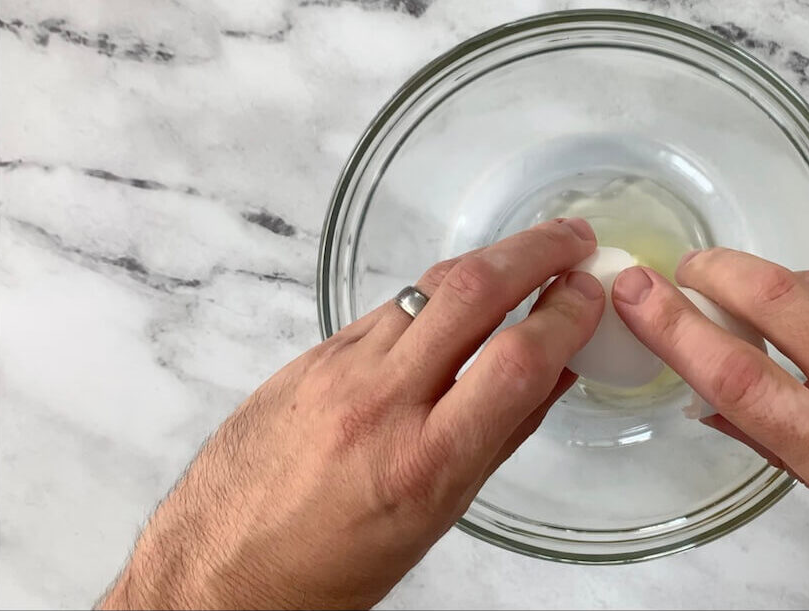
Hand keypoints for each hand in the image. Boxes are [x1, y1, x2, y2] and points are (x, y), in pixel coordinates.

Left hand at [99, 219, 603, 609]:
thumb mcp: (438, 516)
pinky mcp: (310, 356)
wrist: (218, 570)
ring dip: (488, 261)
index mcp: (423, 462)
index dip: (567, 314)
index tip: (590, 294)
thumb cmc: (329, 567)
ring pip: (427, 287)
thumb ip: (501, 436)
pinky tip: (458, 299)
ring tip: (527, 255)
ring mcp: (337, 370)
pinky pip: (387, 309)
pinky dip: (435, 294)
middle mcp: (379, 403)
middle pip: (471, 292)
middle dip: (535, 251)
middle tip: (573, 237)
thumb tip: (554, 375)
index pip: (516, 362)